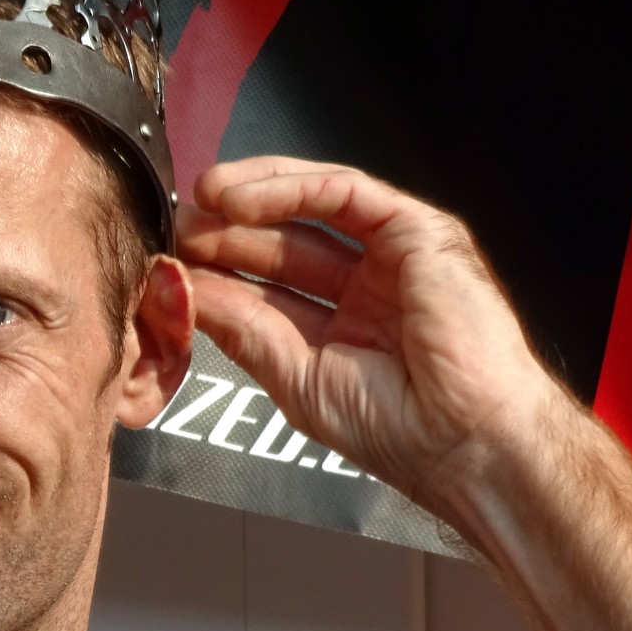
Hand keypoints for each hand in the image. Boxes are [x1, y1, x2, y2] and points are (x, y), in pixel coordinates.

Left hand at [176, 157, 573, 517]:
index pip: (265, 286)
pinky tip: (237, 197)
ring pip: (309, 205)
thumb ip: (243, 330)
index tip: (166, 262)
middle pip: (281, 242)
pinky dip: (288, 187)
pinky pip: (344, 193)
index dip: (215, 270)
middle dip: (223, 230)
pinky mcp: (419, 231)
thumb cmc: (399, 431)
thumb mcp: (295, 378)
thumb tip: (186, 292)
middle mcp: (367, 288)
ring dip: (247, 198)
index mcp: (341, 328)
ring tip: (197, 202)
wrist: (465, 443)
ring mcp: (394, 257)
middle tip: (172, 225)